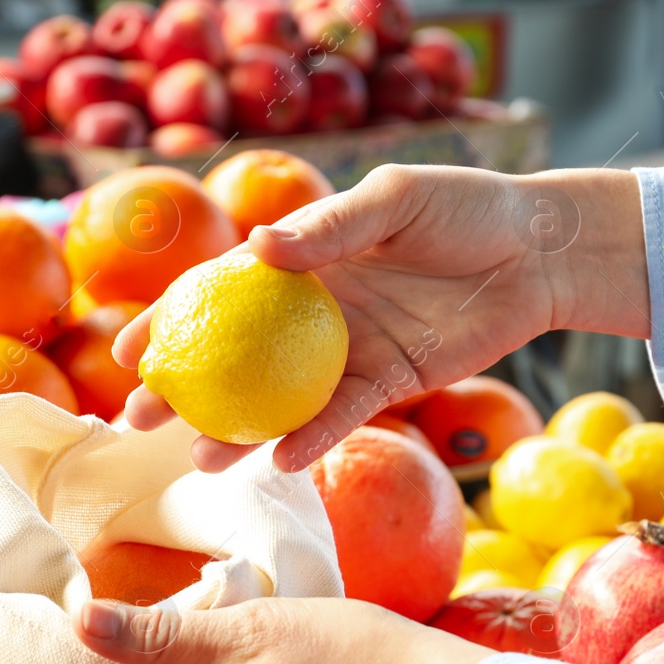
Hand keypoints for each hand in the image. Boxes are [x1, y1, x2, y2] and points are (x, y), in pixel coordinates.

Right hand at [113, 164, 647, 472]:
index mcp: (302, 259)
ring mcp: (348, 351)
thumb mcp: (395, 201)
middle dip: (181, 393)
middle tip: (138, 423)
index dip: (169, 320)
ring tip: (200, 462)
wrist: (538, 252)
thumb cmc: (463, 208)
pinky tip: (282, 461)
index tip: (125, 353)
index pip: (218, 290)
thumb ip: (332, 228)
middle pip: (233, 357)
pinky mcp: (391, 384)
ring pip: (279, 401)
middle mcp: (313, 311)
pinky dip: (313, 439)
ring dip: (237, 433)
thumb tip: (259, 245)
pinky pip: (343, 416)